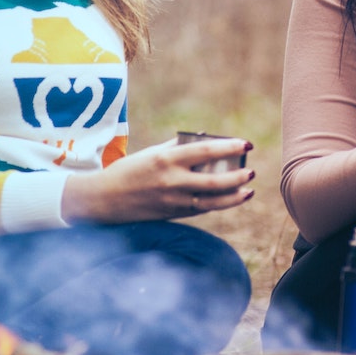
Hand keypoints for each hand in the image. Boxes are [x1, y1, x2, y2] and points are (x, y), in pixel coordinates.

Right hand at [60, 136, 254, 223]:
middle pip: (214, 180)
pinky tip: (232, 198)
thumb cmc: (130, 170)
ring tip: (249, 190)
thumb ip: (178, 147)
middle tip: (251, 170)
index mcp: (166, 158)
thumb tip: (206, 140)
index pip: (205, 151)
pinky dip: (219, 204)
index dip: (229, 147)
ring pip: (212, 201)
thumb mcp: (152, 153)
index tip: (247, 144)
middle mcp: (172, 181)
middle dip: (237, 176)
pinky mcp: (172, 215)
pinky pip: (202, 209)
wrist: (104, 200)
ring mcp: (173, 200)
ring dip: (234, 196)